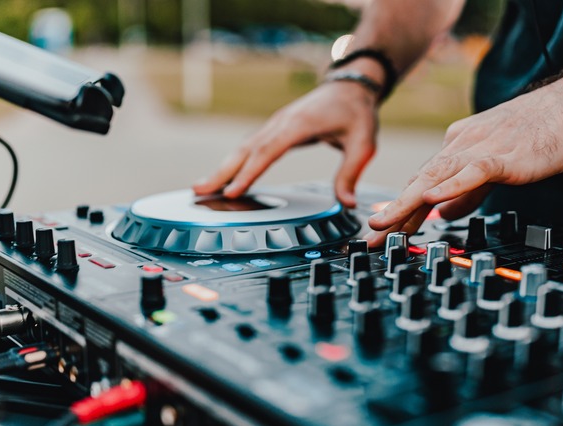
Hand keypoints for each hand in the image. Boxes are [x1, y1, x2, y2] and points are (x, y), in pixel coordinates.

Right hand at [193, 81, 378, 207]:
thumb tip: (347, 203)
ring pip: (244, 147)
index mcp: (299, 125)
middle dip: (222, 172)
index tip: (232, 192)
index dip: (249, 173)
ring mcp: (276, 124)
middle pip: (246, 149)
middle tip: (199, 191)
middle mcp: (282, 122)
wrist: (351, 86)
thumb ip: (352, 172)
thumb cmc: (357, 112)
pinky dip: (235, 162)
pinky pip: (251, 146)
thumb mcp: (363, 143)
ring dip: (222, 167)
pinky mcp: (276, 128)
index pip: (268, 151)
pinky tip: (225, 176)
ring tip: (201, 187)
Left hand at [364, 82, 562, 246]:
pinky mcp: (505, 155)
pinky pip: (474, 172)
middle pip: (420, 183)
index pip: (422, 182)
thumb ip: (468, 191)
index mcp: (460, 147)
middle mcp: (463, 145)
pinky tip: (432, 201)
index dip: (398, 209)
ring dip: (406, 203)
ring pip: (436, 178)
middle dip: (391, 213)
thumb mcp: (497, 166)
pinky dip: (452, 186)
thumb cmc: (543, 135)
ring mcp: (482, 148)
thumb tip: (445, 214)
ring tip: (382, 224)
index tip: (380, 232)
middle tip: (368, 238)